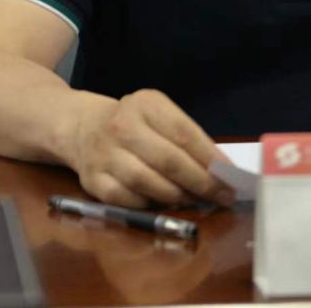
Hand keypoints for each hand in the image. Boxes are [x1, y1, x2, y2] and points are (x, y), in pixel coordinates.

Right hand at [64, 88, 234, 208]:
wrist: (81, 127)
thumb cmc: (133, 123)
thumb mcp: (158, 115)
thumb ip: (186, 137)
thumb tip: (219, 170)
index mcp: (145, 105)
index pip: (184, 133)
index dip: (210, 157)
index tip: (230, 175)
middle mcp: (122, 126)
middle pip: (169, 161)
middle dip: (201, 182)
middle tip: (222, 196)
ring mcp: (105, 154)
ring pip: (149, 183)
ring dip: (179, 197)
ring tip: (196, 200)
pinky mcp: (93, 181)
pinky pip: (129, 200)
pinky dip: (151, 205)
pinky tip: (164, 203)